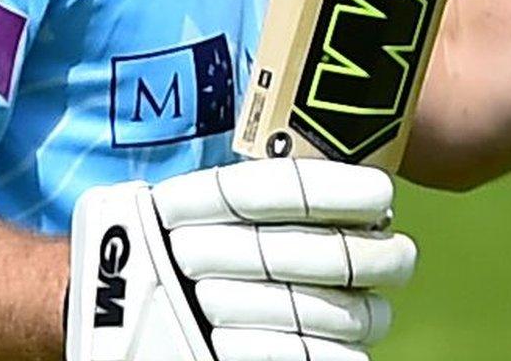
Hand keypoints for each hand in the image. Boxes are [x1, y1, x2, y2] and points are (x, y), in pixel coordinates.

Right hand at [66, 160, 415, 360]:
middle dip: (368, 257)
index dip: (331, 190)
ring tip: (375, 305)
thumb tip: (345, 169)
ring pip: (315, 312)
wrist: (111, 317)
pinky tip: (352, 349)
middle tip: (399, 254)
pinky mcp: (214, 357)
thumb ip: (254, 187)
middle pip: (306, 254)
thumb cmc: (168, 250)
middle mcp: (189, 255)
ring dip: (359, 312)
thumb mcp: (195, 206)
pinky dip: (334, 358)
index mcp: (184, 206)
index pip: (270, 190)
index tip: (381, 192)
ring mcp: (203, 314)